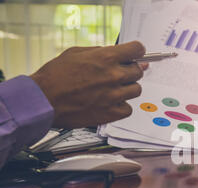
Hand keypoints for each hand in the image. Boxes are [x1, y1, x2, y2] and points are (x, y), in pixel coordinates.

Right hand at [30, 41, 148, 127]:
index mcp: (106, 58)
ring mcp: (114, 95)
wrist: (44, 99)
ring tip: (111, 90)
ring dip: (127, 89)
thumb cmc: (55, 76)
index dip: (137, 51)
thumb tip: (120, 54)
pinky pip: (128, 109)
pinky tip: (110, 103)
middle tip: (117, 74)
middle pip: (138, 71)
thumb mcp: (76, 53)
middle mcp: (113, 76)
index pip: (137, 49)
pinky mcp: (111, 113)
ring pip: (136, 90)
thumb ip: (101, 52)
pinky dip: (121, 106)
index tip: (136, 54)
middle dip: (129, 71)